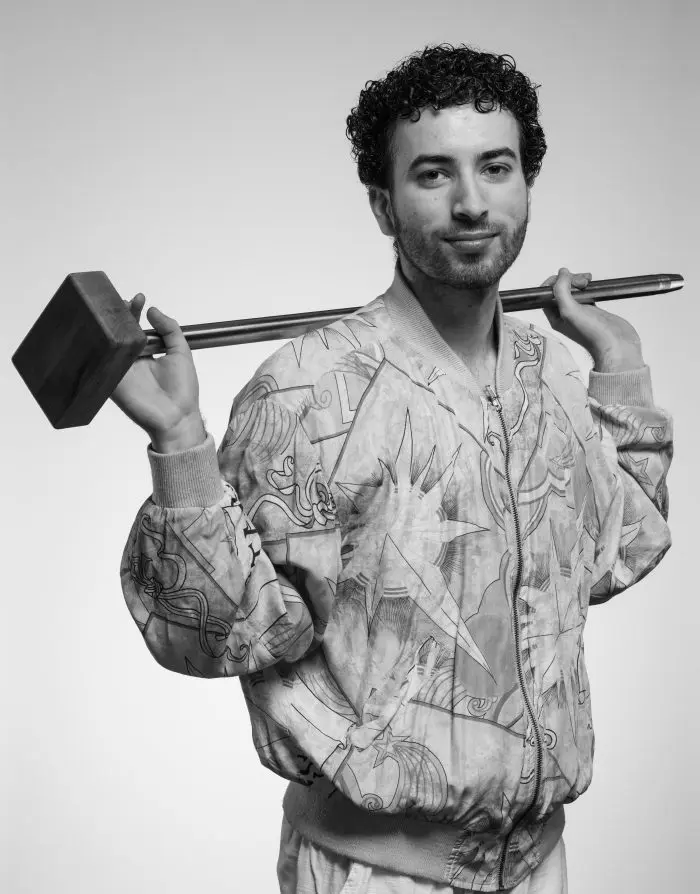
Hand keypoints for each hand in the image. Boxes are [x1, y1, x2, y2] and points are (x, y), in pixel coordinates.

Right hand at [110, 293, 206, 451]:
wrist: (178, 417)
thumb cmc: (183, 390)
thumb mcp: (181, 352)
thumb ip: (170, 329)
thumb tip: (153, 310)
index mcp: (146, 353)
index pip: (135, 328)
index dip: (135, 312)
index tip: (139, 299)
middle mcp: (131, 360)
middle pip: (119, 333)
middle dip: (118, 315)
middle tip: (123, 302)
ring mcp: (120, 370)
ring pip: (108, 344)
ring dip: (107, 327)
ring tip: (112, 310)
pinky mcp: (112, 381)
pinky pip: (101, 361)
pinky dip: (99, 347)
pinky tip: (101, 330)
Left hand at [541, 268, 644, 371]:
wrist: (617, 345)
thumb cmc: (593, 335)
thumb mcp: (570, 311)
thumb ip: (561, 291)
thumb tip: (562, 273)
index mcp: (556, 317)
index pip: (546, 295)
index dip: (554, 282)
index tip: (565, 277)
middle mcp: (566, 315)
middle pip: (561, 290)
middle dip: (569, 279)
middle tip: (581, 281)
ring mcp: (580, 312)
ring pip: (574, 290)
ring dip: (578, 280)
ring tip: (588, 280)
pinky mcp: (593, 310)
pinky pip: (586, 293)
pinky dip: (588, 286)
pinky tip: (593, 284)